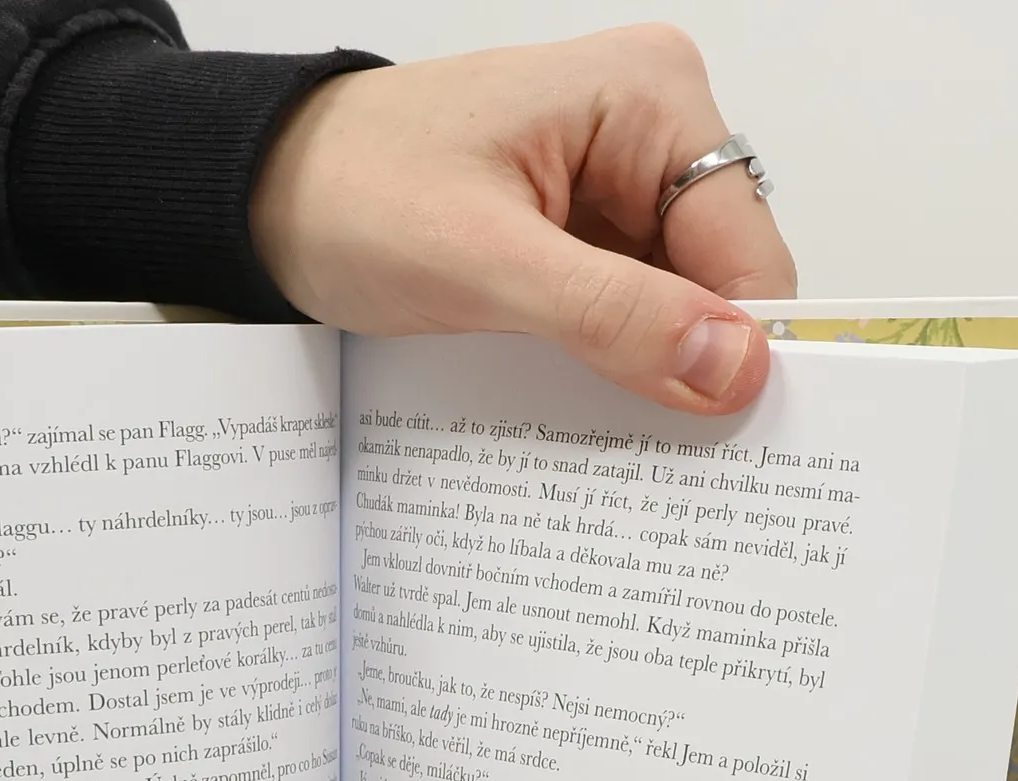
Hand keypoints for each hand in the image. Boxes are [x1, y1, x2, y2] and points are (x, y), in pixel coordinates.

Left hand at [252, 25, 796, 412]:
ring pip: (677, 309)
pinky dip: (608, 362)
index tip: (717, 437)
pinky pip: (626, 313)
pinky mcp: (581, 233)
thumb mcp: (483, 264)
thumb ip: (611, 315)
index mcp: (652, 97)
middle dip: (688, 363)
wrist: (268, 197)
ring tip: (593, 419)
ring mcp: (618, 184)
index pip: (749, 250)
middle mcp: (653, 129)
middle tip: (646, 447)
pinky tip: (572, 395)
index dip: (740, 347)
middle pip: (722, 282)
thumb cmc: (353, 194)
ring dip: (643, 370)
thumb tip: (734, 367)